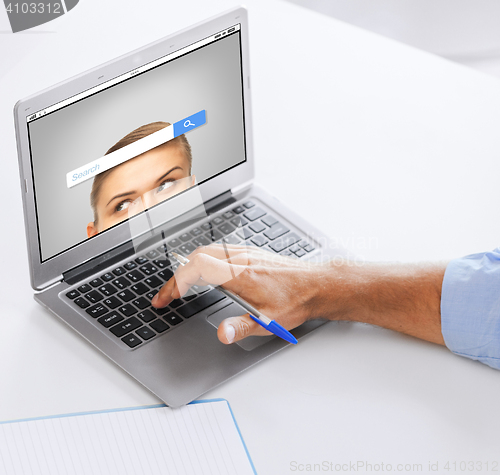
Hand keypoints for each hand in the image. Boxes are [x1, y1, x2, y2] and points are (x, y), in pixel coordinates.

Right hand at [152, 244, 325, 343]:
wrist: (317, 284)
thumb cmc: (296, 300)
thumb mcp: (269, 320)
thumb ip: (242, 327)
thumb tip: (221, 333)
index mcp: (240, 274)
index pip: (196, 268)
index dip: (175, 283)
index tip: (166, 299)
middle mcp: (240, 258)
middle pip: (196, 257)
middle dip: (177, 276)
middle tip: (168, 296)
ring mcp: (245, 253)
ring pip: (206, 251)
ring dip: (189, 267)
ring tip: (181, 287)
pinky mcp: (250, 253)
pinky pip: (218, 250)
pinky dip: (202, 261)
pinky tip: (205, 274)